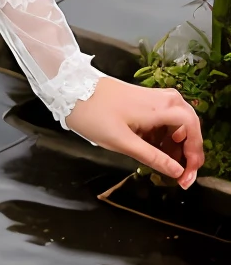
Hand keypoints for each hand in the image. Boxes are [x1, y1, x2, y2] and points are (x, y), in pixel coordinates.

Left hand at [64, 75, 202, 188]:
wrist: (70, 89)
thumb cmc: (94, 115)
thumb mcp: (122, 142)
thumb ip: (152, 157)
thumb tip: (178, 172)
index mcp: (162, 108)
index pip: (194, 131)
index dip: (195, 155)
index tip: (187, 176)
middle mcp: (164, 99)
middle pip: (190, 126)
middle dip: (187, 152)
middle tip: (179, 173)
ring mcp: (154, 97)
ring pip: (178, 123)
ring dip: (175, 145)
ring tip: (165, 164)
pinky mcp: (144, 100)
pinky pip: (165, 118)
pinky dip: (164, 135)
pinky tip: (154, 149)